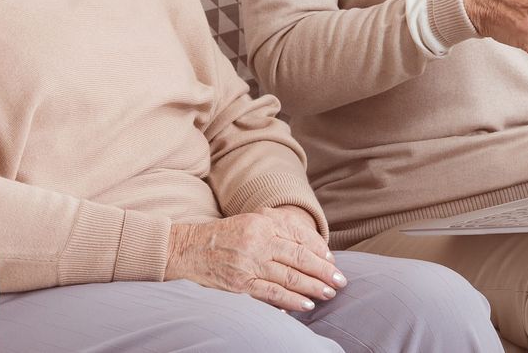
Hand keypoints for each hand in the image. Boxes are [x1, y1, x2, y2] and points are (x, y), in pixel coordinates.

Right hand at [165, 212, 346, 312]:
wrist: (188, 249)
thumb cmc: (224, 236)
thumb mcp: (251, 221)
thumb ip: (278, 227)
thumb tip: (311, 245)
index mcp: (264, 222)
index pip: (301, 235)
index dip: (321, 250)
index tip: (332, 261)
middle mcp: (259, 240)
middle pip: (300, 257)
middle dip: (324, 271)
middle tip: (340, 281)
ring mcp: (250, 263)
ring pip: (290, 276)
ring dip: (313, 287)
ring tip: (329, 293)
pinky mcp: (241, 284)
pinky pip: (272, 293)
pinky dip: (291, 301)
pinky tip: (306, 305)